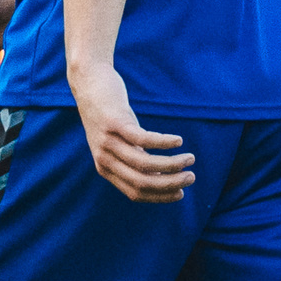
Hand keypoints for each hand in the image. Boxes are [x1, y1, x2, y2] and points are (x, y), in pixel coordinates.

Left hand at [71, 63, 193, 203]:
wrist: (89, 84)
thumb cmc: (111, 116)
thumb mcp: (121, 143)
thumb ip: (136, 160)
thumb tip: (164, 178)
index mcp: (106, 168)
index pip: (135, 193)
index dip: (160, 196)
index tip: (181, 193)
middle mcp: (104, 158)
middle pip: (142, 182)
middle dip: (171, 183)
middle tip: (191, 177)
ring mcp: (108, 141)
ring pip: (144, 163)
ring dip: (172, 164)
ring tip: (190, 158)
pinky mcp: (114, 123)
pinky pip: (143, 139)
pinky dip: (164, 142)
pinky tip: (178, 141)